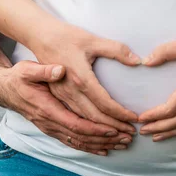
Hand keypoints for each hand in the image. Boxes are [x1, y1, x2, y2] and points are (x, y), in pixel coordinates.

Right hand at [0, 61, 132, 155]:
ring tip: (123, 144)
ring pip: (79, 141)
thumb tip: (59, 70)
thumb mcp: (28, 68)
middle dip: (107, 137)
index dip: (99, 126)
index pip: (78, 121)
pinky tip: (103, 149)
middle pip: (82, 135)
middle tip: (129, 136)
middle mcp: (50, 121)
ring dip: (102, 144)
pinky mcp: (51, 128)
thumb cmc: (18, 76)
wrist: (4, 89)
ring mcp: (50, 127)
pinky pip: (72, 142)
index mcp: (48, 106)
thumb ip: (44, 70)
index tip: (118, 125)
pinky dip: (89, 147)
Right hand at [30, 23, 140, 138]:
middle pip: (93, 118)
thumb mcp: (92, 39)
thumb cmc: (65, 36)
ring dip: (101, 134)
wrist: (38, 37)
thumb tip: (137, 60)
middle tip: (131, 134)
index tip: (134, 118)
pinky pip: (71, 122)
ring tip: (120, 139)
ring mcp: (60, 98)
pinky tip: (98, 139)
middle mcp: (68, 92)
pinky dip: (86, 135)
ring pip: (82, 124)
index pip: (103, 103)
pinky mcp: (56, 98)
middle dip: (114, 128)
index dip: (120, 113)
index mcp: (79, 79)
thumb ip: (116, 50)